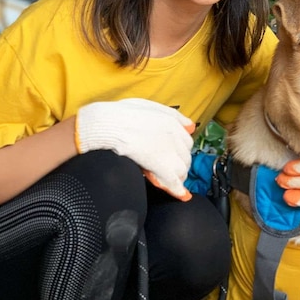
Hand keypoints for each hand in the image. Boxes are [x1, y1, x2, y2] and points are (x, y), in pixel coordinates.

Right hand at [76, 98, 194, 200]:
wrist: (108, 124)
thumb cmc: (122, 114)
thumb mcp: (149, 106)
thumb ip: (172, 115)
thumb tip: (190, 126)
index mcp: (172, 123)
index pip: (186, 141)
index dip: (180, 150)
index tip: (174, 155)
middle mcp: (174, 137)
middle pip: (185, 156)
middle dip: (179, 163)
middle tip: (170, 168)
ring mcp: (168, 151)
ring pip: (182, 169)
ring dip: (177, 176)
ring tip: (171, 180)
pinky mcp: (160, 165)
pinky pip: (174, 181)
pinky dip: (177, 189)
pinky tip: (179, 194)